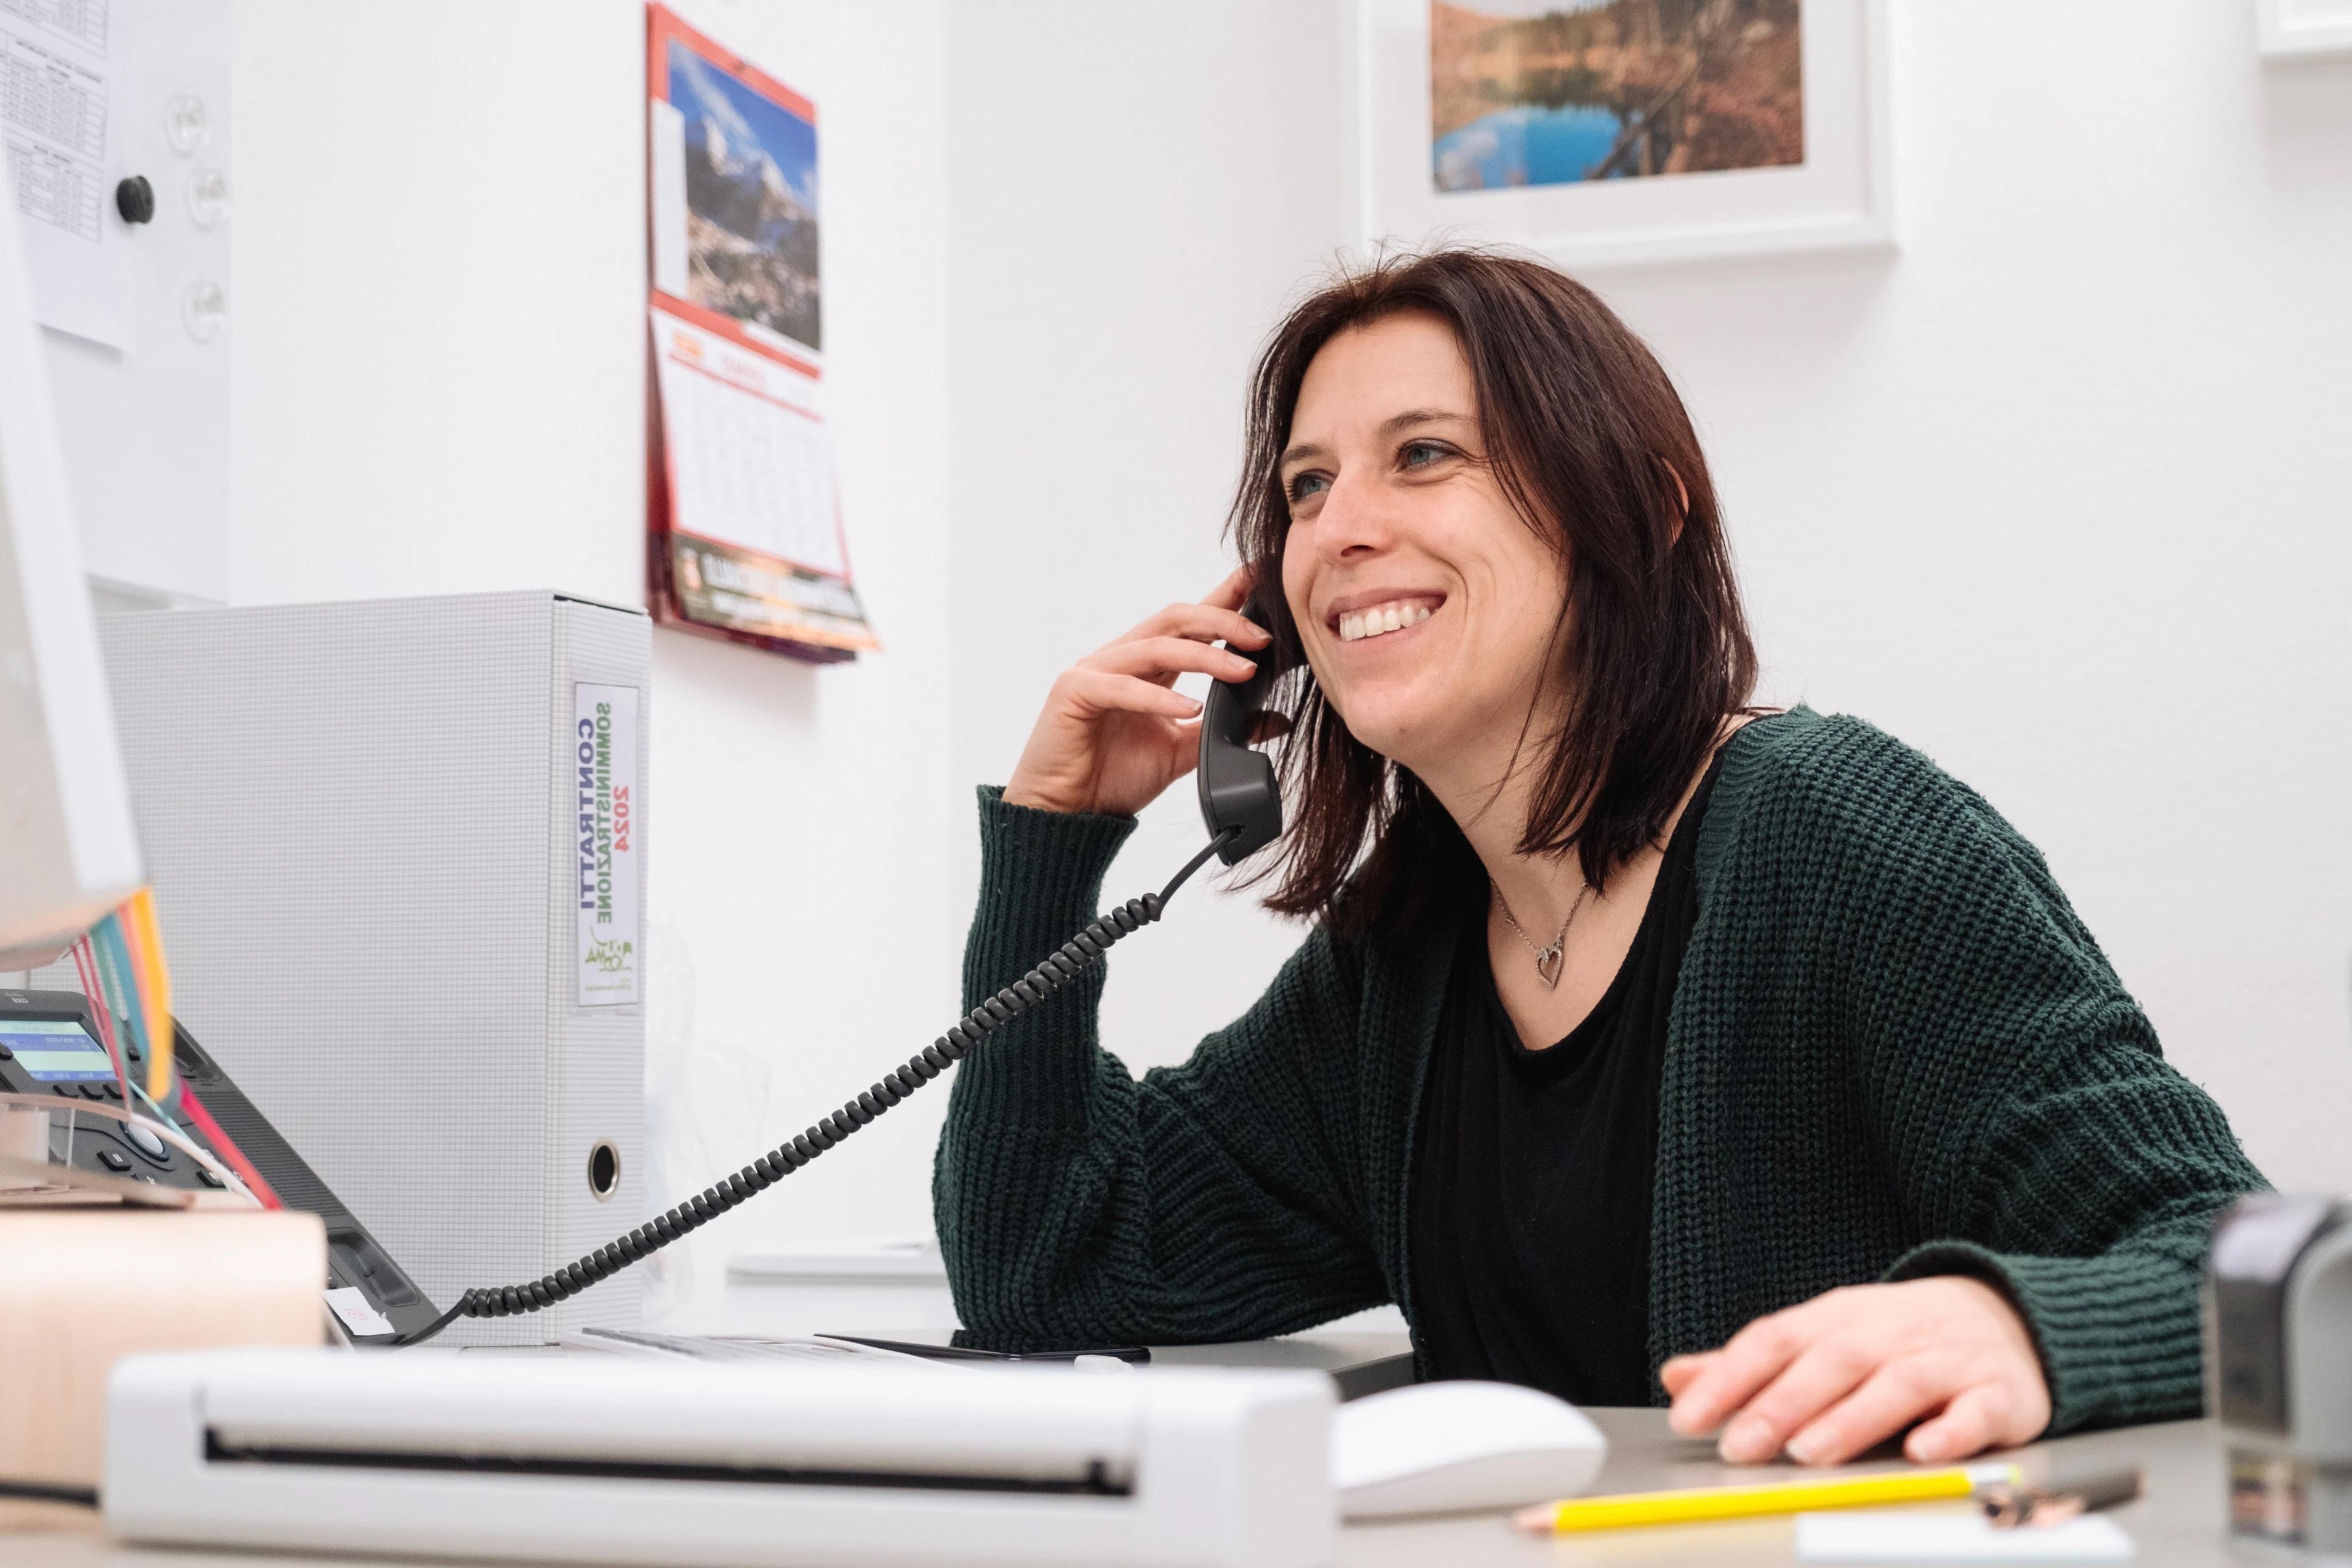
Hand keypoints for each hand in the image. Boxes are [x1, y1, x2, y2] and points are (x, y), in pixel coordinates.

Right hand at [1002, 568, 1269, 818]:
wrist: (1066, 815)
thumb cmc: (1112, 778)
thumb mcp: (1181, 752)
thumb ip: (1220, 731)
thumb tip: (1274, 719)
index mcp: (1146, 667)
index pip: (1189, 623)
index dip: (1225, 598)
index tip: (1262, 581)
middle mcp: (1121, 659)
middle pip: (1175, 619)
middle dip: (1222, 621)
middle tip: (1263, 638)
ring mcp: (1094, 671)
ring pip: (1155, 647)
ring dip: (1204, 656)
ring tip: (1242, 672)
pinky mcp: (1073, 692)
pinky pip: (1122, 687)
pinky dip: (1159, 696)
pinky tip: (1190, 707)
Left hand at [1660, 1278, 2050, 1466]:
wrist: (2010, 1316)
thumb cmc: (1900, 1337)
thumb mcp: (1825, 1336)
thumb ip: (1753, 1364)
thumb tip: (1679, 1378)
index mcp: (1840, 1317)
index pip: (1775, 1339)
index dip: (1730, 1377)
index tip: (1688, 1415)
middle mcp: (1889, 1332)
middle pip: (1830, 1362)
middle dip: (1780, 1404)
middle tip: (1740, 1445)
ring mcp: (1946, 1360)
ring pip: (1896, 1384)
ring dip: (1850, 1419)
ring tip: (1808, 1451)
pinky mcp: (1997, 1394)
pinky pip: (1975, 1412)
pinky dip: (1949, 1433)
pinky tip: (1920, 1453)